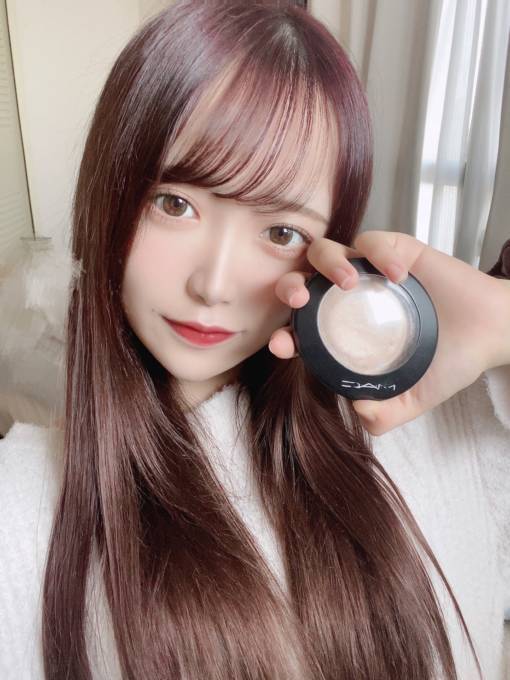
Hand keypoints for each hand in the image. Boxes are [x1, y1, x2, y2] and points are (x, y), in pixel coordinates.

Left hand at [269, 231, 509, 435]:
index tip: (282, 344)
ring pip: (326, 252)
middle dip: (289, 288)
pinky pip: (373, 241)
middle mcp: (348, 298)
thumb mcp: (413, 397)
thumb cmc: (449, 360)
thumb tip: (357, 409)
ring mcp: (368, 272)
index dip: (283, 333)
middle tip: (300, 301)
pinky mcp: (394, 250)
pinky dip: (378, 253)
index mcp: (343, 330)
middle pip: (301, 282)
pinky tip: (399, 274)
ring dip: (328, 263)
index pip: (300, 328)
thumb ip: (385, 413)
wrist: (490, 334)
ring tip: (350, 283)